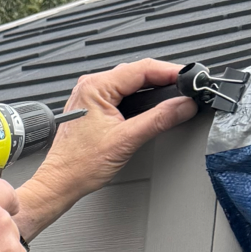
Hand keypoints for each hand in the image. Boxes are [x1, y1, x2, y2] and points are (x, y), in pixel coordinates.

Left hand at [17, 58, 198, 240]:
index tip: (190, 78)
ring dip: (152, 87)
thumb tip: (183, 106)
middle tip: (187, 86)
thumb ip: (159, 119)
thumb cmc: (79, 165)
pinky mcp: (92, 107)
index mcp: (95, 87)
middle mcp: (91, 86)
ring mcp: (90, 96)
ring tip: (174, 93)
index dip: (171, 72)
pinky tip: (151, 103)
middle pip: (138, 72)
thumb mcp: (126, 140)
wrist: (60, 183)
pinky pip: (121, 93)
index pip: (142, 68)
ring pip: (130, 82)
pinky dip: (139, 97)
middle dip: (164, 78)